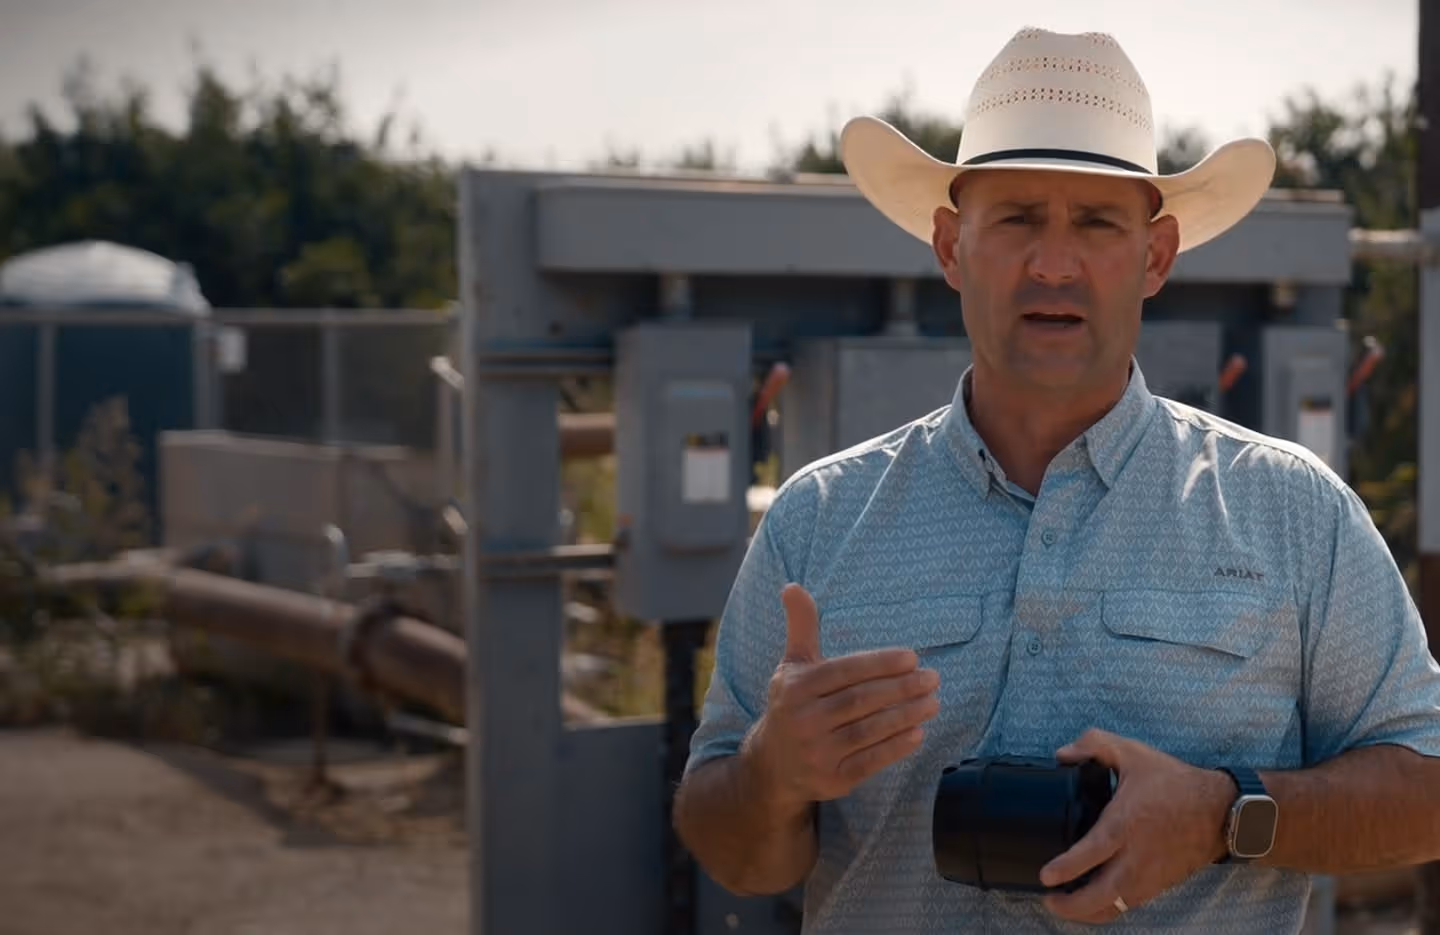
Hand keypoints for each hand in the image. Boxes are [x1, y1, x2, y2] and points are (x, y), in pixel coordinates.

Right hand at [743, 583, 940, 811]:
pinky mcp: (831, 780)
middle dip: (900, 688)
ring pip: (868, 731)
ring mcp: (816, 752)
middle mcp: (802, 720)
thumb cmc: (792, 705)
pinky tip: (918, 734)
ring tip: (933, 702)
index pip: (844, 672)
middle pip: (860, 701)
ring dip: (905, 716)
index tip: (912, 657)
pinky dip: (895, 748)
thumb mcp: (792, 665)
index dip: (879, 664)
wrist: (772, 765)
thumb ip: (801, 626)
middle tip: (932, 678)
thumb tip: (792, 586)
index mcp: (794, 687)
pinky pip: (869, 762)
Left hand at [1038, 728, 1232, 923]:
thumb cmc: (1175, 783)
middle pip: (1101, 896)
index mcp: (1125, 824)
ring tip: (1064, 906)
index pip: (1091, 853)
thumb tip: (1062, 754)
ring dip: (1087, 913)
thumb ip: (1094, 744)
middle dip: (1071, 906)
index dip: (1066, 868)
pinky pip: (1129, 905)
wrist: (1221, 811)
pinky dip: (1108, 909)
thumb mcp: (1133, 752)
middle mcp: (1136, 857)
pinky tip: (1093, 902)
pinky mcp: (1159, 885)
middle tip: (1048, 899)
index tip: (1045, 876)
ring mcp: (1149, 876)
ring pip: (1115, 908)